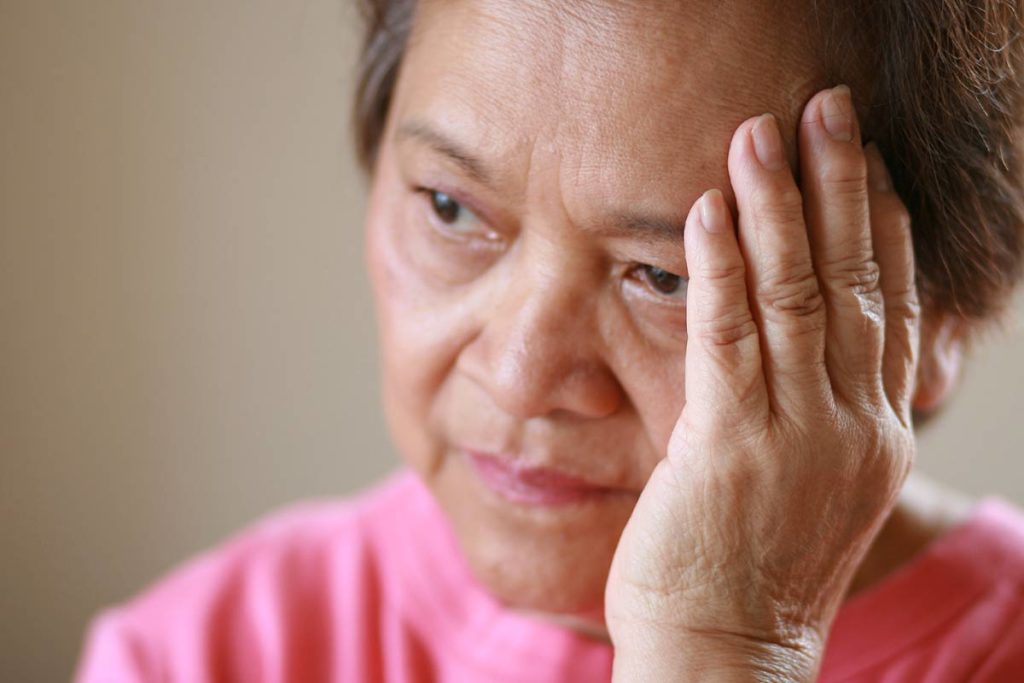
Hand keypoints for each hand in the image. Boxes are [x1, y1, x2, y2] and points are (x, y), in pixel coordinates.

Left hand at [605, 85, 919, 680]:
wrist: (727, 654)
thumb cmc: (755, 569)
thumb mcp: (812, 486)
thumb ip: (819, 412)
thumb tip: (804, 350)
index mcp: (873, 432)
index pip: (890, 305)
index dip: (878, 224)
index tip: (866, 162)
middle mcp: (850, 424)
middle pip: (855, 280)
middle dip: (840, 186)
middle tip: (828, 110)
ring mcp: (796, 434)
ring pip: (797, 295)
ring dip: (779, 207)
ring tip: (762, 134)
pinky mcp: (729, 446)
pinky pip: (728, 338)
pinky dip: (719, 269)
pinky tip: (711, 211)